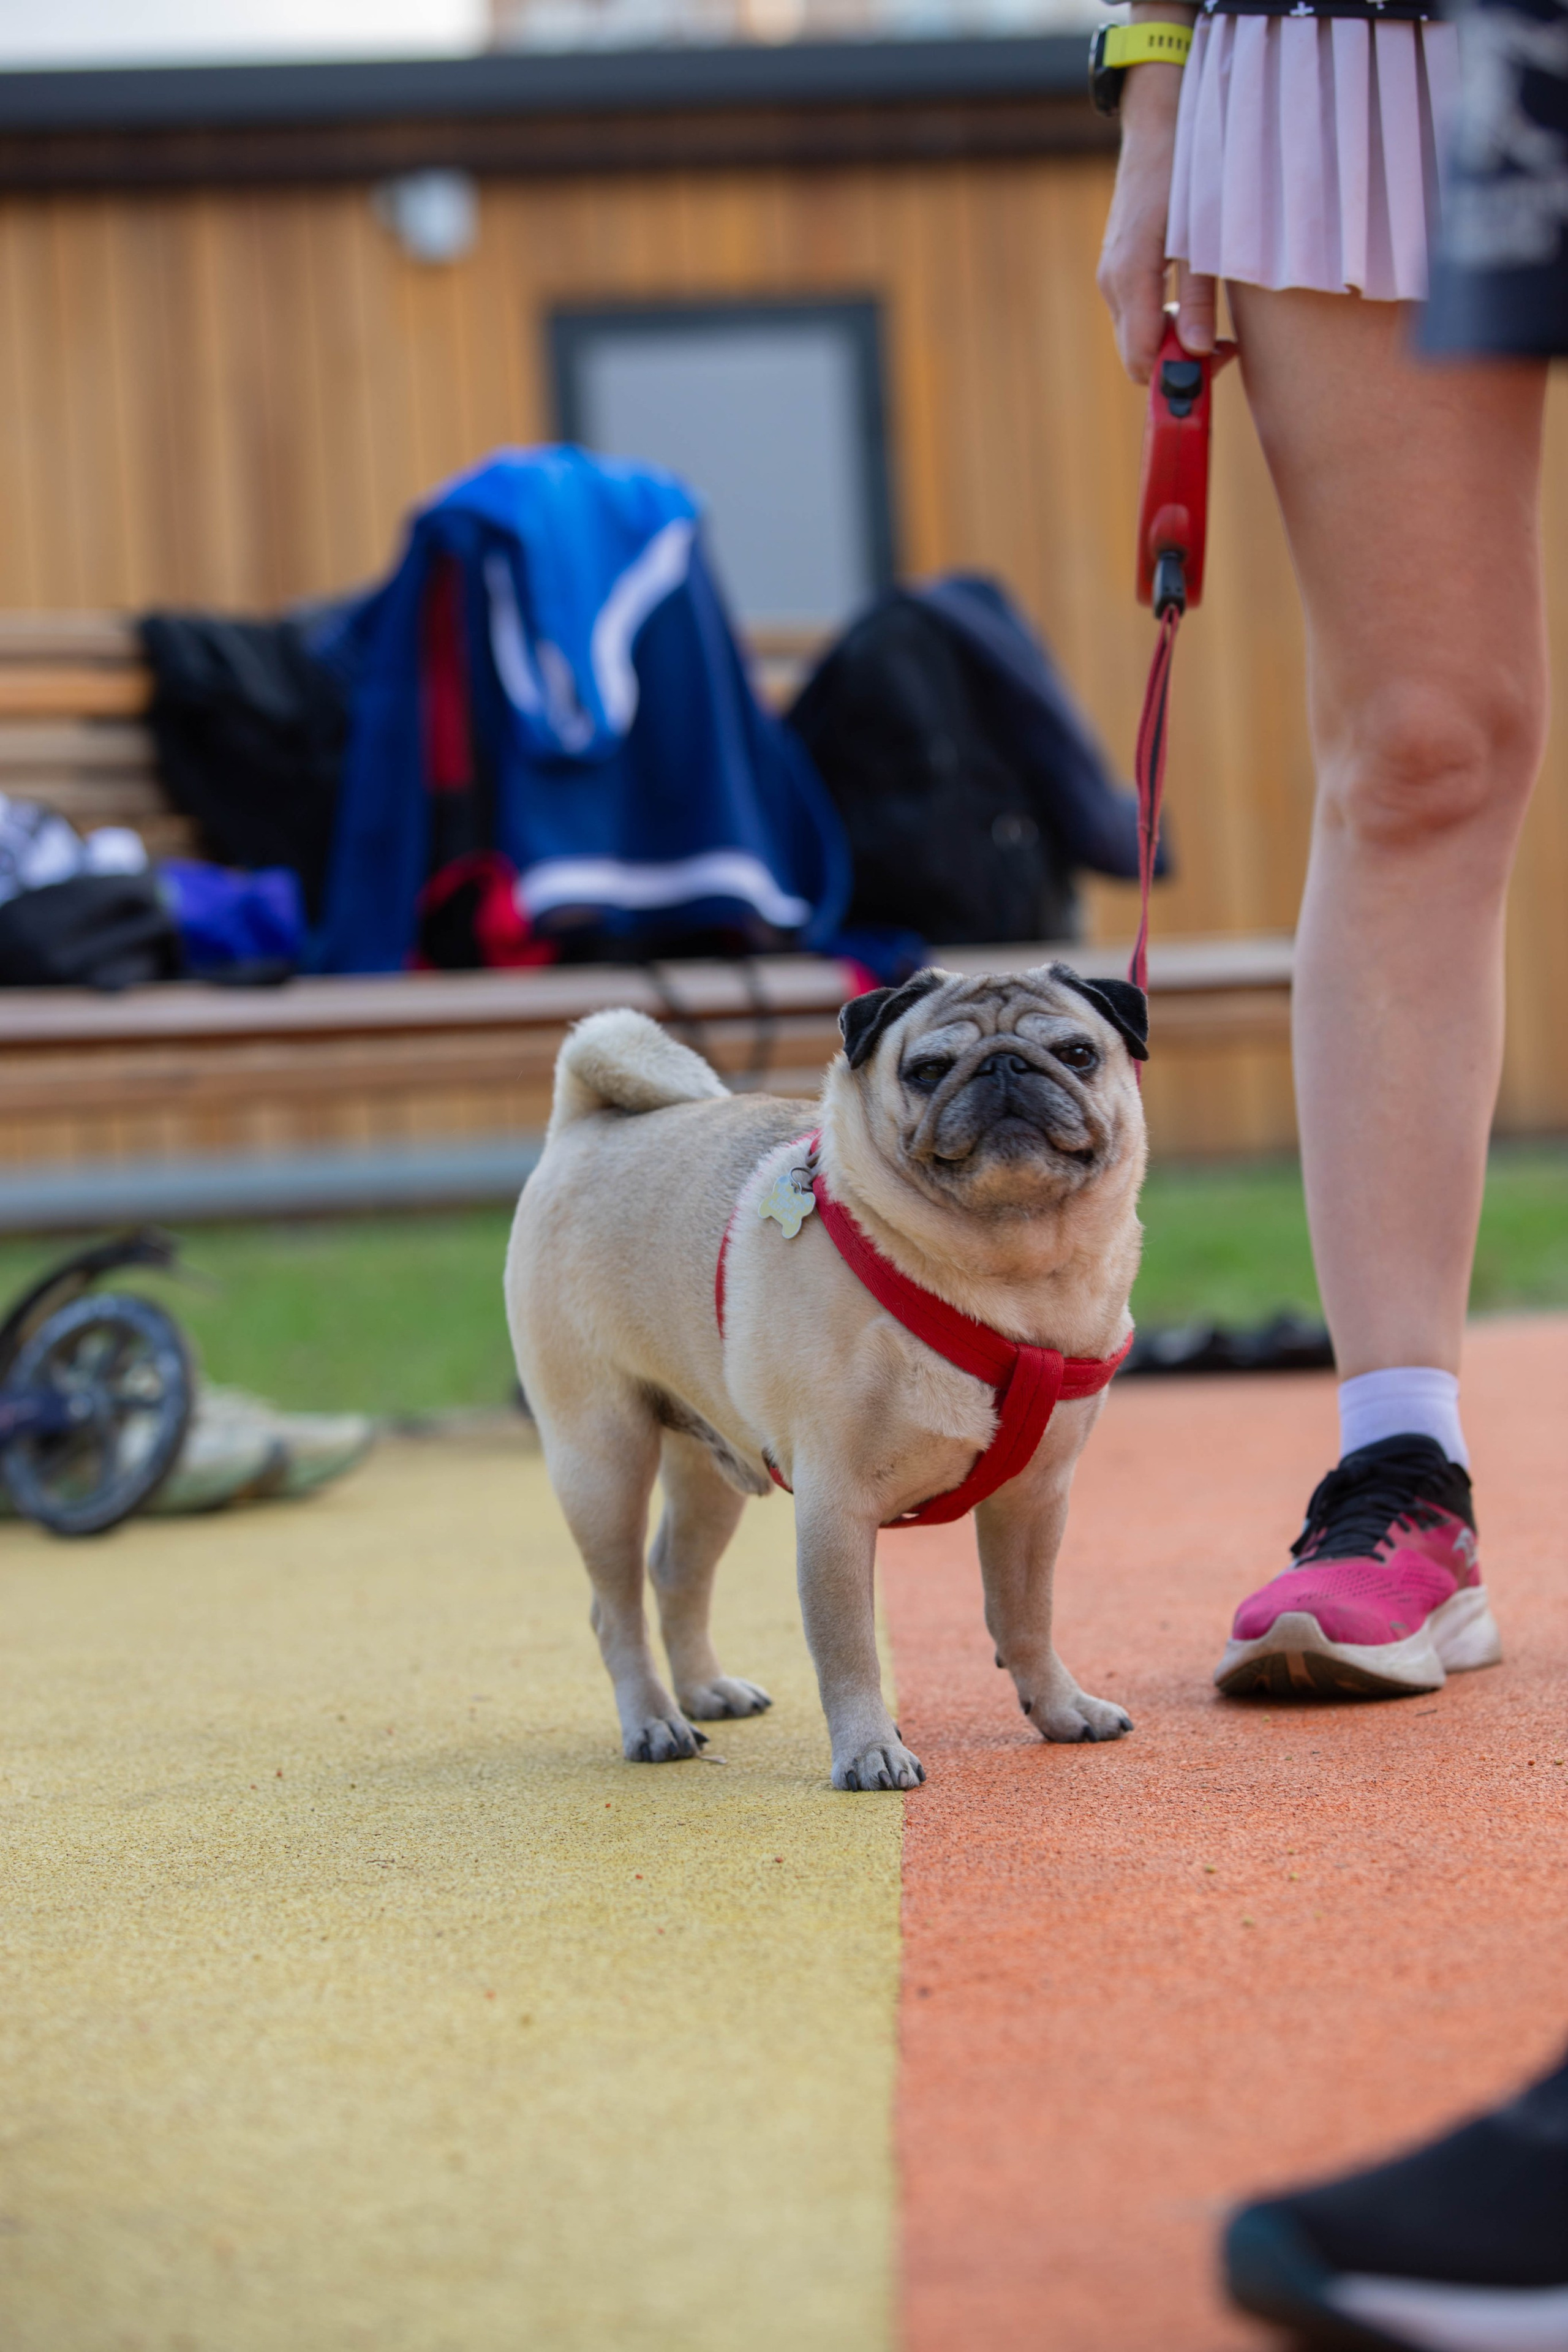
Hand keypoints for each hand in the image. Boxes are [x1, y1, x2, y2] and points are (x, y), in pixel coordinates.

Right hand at [1096, 53, 1215, 382]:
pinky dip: (1161, 324)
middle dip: (1175, 364)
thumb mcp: (1204, 236)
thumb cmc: (1189, 171)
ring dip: (1171, 343)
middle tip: (1223, 350)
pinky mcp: (1116, 268)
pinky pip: (1134, 315)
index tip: (1213, 370)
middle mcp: (1112, 282)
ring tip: (1214, 328)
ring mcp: (1110, 275)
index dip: (1174, 378)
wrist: (1159, 123)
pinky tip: (1192, 307)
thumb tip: (1200, 352)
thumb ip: (1199, 299)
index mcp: (1131, 276)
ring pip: (1135, 336)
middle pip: (1135, 354)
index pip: (1140, 358)